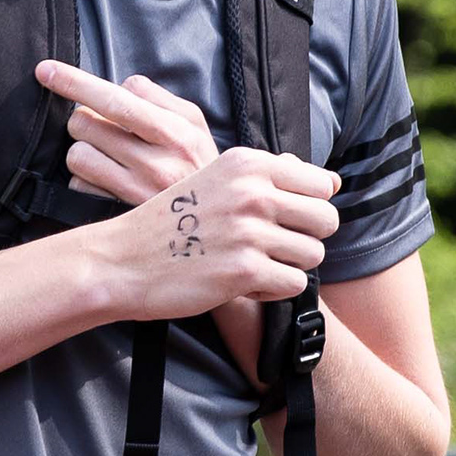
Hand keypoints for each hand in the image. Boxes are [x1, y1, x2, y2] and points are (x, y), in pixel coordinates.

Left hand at [43, 60, 218, 206]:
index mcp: (176, 132)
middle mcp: (157, 164)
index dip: (75, 82)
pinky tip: (105, 183)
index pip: (115, 100)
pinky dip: (84, 181)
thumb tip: (121, 84)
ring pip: (77, 155)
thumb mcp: (194, 124)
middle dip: (85, 121)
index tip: (46, 71)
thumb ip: (158, 98)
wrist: (217, 221)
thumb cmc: (198, 165)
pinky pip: (77, 187)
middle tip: (103, 130)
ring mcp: (136, 194)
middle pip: (85, 124)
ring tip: (107, 157)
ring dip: (83, 151)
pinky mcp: (118, 218)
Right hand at [85, 141, 340, 323]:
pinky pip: (293, 284)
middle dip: (307, 239)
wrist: (122, 260)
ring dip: (288, 266)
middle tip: (273, 248)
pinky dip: (272, 291)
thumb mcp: (218, 181)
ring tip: (253, 265)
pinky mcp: (244, 271)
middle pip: (327, 219)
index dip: (309, 208)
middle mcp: (252, 192)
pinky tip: (242, 284)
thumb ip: (274, 178)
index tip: (282, 220)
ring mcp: (249, 231)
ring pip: (313, 254)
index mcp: (248, 164)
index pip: (320, 184)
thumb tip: (334, 182)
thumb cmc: (171, 222)